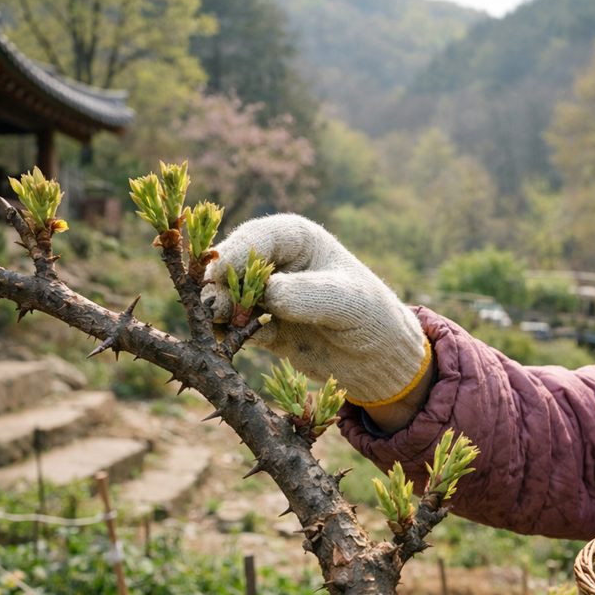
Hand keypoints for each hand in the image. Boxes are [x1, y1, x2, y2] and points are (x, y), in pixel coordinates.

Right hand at [202, 214, 429, 406]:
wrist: (380, 358)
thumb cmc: (373, 316)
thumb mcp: (349, 302)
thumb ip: (310, 295)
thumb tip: (267, 293)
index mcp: (298, 239)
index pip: (259, 237)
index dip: (236, 252)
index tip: (219, 272)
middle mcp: (275, 263)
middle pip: (233, 266)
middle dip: (220, 284)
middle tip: (213, 305)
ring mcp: (265, 295)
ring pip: (228, 297)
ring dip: (219, 310)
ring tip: (221, 323)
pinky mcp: (260, 326)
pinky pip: (235, 327)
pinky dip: (228, 334)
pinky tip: (230, 342)